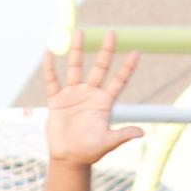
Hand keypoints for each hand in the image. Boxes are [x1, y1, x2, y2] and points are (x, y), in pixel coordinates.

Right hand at [41, 30, 143, 167]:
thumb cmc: (89, 152)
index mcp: (104, 102)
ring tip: (80, 32)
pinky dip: (50, 69)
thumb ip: (122, 135)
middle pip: (99, 68)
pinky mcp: (57, 100)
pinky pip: (52, 81)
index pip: (119, 81)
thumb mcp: (107, 143)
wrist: (68, 158)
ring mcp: (73, 94)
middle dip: (105, 51)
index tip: (136, 52)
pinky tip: (49, 54)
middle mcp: (90, 94)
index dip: (127, 68)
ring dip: (77, 51)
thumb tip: (142, 132)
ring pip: (76, 68)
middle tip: (112, 33)